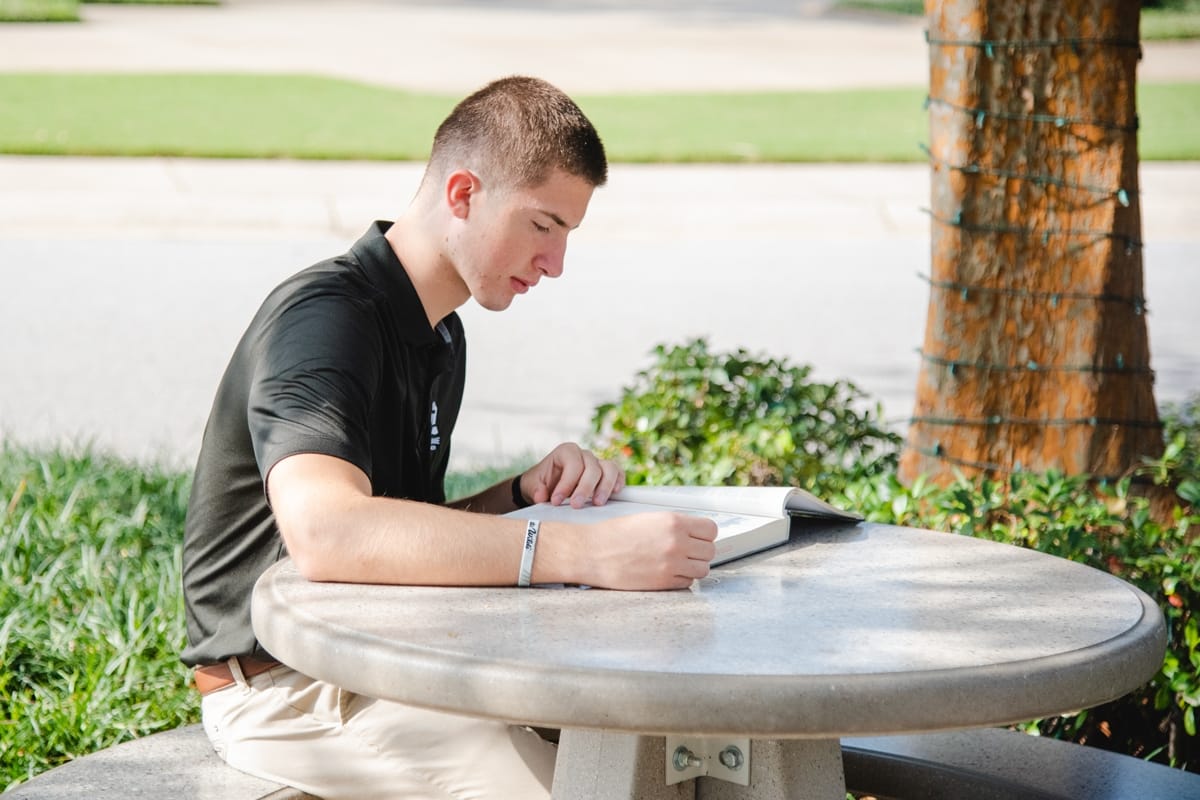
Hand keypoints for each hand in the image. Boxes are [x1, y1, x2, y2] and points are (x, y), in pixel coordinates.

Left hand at [519, 443, 623, 507]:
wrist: (546, 486)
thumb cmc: (541, 483)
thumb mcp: (532, 485)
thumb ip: (536, 489)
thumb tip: (542, 496)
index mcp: (566, 452)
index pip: (572, 464)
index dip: (566, 483)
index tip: (556, 502)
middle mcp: (584, 455)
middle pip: (592, 467)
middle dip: (585, 488)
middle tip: (576, 505)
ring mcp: (597, 463)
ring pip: (609, 468)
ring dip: (605, 486)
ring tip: (598, 503)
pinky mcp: (605, 474)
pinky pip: (618, 473)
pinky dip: (618, 482)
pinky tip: (615, 494)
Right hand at [583, 511, 717, 589]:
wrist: (593, 552)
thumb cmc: (615, 534)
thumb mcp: (649, 519)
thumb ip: (674, 525)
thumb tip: (694, 533)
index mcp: (673, 522)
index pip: (711, 529)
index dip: (705, 534)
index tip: (698, 537)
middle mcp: (676, 542)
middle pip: (710, 550)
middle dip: (700, 551)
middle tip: (686, 551)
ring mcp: (671, 564)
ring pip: (703, 569)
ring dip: (693, 567)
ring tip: (677, 563)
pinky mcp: (664, 582)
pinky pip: (688, 582)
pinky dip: (681, 579)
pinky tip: (667, 572)